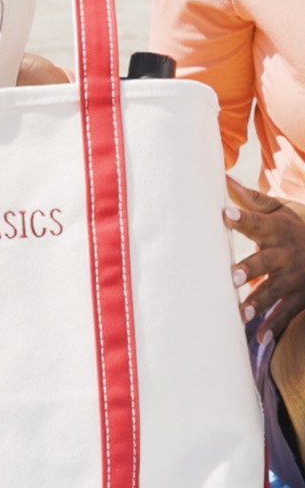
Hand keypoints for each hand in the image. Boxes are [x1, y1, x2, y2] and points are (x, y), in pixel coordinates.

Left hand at [224, 177, 304, 343]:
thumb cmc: (297, 225)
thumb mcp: (280, 209)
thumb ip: (250, 198)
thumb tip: (222, 178)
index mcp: (278, 229)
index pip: (257, 222)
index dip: (241, 218)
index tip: (224, 214)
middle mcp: (287, 255)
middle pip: (266, 262)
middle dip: (250, 270)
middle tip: (231, 276)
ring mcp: (295, 279)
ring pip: (274, 291)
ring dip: (258, 302)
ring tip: (241, 313)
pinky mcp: (299, 299)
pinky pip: (286, 314)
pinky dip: (274, 327)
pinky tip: (260, 340)